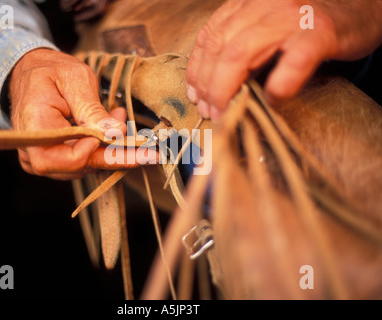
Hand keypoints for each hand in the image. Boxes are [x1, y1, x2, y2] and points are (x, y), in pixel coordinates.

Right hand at [9, 48, 153, 179]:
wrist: (29, 72)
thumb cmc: (50, 71)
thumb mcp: (75, 80)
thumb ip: (93, 109)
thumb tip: (118, 133)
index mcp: (34, 127)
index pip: (68, 158)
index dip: (97, 151)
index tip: (119, 135)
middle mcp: (32, 150)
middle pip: (79, 167)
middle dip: (113, 153)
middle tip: (140, 139)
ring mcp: (39, 159)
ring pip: (83, 167)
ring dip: (108, 149)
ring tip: (119, 119)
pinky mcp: (50, 160)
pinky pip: (79, 163)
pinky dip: (99, 149)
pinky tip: (108, 129)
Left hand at [186, 0, 381, 119]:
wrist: (362, 6)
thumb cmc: (310, 23)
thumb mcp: (268, 26)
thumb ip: (243, 45)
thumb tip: (214, 86)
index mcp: (248, 3)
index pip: (209, 35)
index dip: (197, 69)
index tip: (195, 94)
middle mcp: (264, 3)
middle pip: (220, 46)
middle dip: (208, 84)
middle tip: (209, 111)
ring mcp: (292, 15)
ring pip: (241, 53)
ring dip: (226, 89)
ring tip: (226, 111)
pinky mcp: (320, 32)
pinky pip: (292, 61)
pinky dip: (279, 84)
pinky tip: (274, 98)